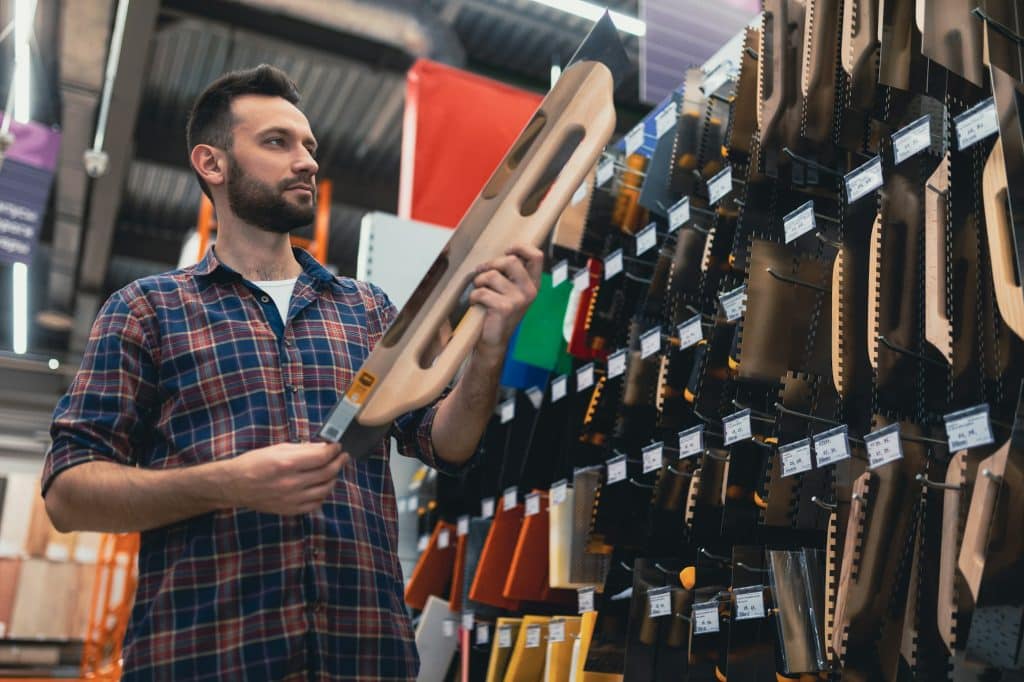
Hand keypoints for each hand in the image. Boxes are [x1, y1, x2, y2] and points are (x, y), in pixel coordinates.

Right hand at [225, 441, 346, 514]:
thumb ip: (303, 449)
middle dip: (339, 462)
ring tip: (333, 470)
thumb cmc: (254, 463)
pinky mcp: (290, 510)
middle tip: (342, 457)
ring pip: (325, 489)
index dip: (334, 450)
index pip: (322, 457)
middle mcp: (291, 483)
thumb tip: (324, 447)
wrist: (235, 486)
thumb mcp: (277, 449)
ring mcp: (291, 499)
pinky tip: (321, 486)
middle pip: (327, 473)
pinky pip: (316, 504)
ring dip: (333, 478)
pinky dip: (323, 494)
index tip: (337, 446)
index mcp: (287, 464)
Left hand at [468, 243, 542, 357]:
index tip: (506, 251)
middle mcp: (530, 290)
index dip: (520, 247)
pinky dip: (474, 296)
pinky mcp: (505, 308)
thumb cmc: (498, 310)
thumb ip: (511, 272)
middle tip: (482, 274)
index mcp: (533, 283)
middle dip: (491, 265)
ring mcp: (519, 300)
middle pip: (511, 260)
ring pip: (492, 275)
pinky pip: (482, 292)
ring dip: (479, 282)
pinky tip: (477, 304)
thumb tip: (503, 252)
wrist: (494, 340)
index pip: (536, 256)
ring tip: (480, 292)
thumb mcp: (510, 289)